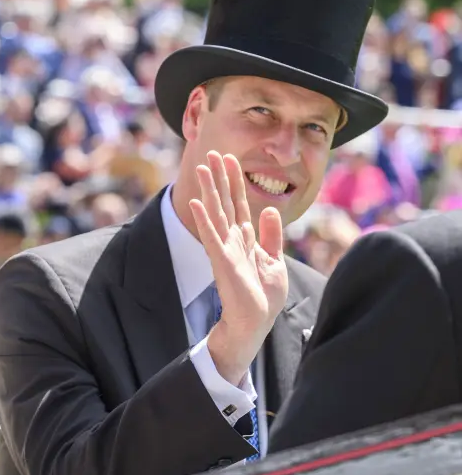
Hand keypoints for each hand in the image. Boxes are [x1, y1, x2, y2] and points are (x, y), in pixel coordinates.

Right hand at [189, 151, 288, 384]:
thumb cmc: (264, 296)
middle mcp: (232, 239)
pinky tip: (198, 202)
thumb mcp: (275, 260)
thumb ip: (271, 235)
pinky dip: (205, 219)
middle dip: (219, 177)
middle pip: (225, 202)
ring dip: (209, 190)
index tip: (230, 159)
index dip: (235, 181)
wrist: (257, 321)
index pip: (239, 203)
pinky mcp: (222, 261)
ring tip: (202, 168)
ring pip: (216, 213)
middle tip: (212, 152)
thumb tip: (267, 209)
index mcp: (245, 238)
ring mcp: (225, 249)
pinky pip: (212, 236)